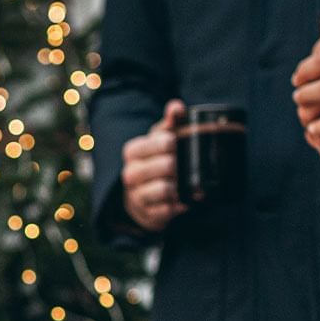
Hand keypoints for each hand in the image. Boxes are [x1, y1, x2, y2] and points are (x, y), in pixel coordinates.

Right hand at [119, 100, 188, 232]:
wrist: (140, 196)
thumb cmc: (154, 161)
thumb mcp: (159, 140)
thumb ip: (170, 122)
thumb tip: (177, 106)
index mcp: (132, 151)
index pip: (160, 142)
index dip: (174, 143)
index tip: (178, 144)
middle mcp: (130, 173)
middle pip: (166, 165)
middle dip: (180, 166)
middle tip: (186, 165)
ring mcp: (137, 196)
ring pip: (165, 189)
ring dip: (180, 187)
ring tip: (189, 184)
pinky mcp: (147, 214)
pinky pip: (167, 210)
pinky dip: (179, 205)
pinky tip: (185, 200)